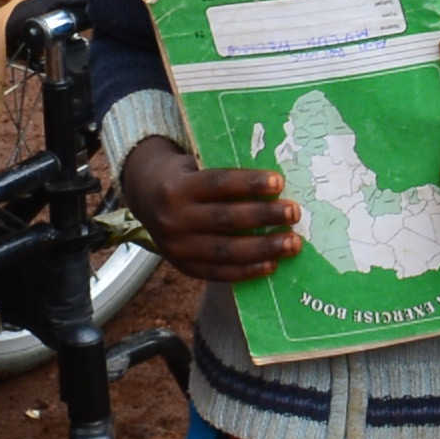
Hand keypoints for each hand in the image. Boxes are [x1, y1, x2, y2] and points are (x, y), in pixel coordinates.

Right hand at [119, 139, 298, 282]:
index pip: (218, 184)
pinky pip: (219, 272)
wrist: (146, 197)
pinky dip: (247, 270)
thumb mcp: (196, 166)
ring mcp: (178, 247)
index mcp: (178, 187)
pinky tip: (272, 264)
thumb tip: (276, 184)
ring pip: (226, 250)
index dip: (249, 184)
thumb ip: (226, 175)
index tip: (278, 182)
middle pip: (226, 219)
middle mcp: (175, 219)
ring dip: (263, 248)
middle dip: (263, 216)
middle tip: (293, 212)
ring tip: (292, 243)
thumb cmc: (186, 176)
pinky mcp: (184, 267)